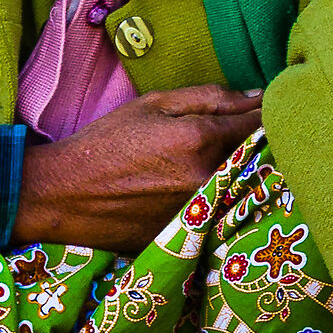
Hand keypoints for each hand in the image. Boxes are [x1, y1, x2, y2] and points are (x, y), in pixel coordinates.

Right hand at [12, 86, 261, 253]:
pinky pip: (223, 212)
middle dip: (258, 146)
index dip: (266, 115)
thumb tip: (258, 97)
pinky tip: (194, 194)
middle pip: (260, 159)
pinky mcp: (192, 235)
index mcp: (200, 139)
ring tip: (210, 166)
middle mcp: (208, 179)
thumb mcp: (153, 104)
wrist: (65, 196)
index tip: (263, 111)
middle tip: (240, 137)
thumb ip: (210, 97)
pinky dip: (222, 200)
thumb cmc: (107, 143)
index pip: (261, 124)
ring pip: (245, 187)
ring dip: (242, 173)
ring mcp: (202, 212)